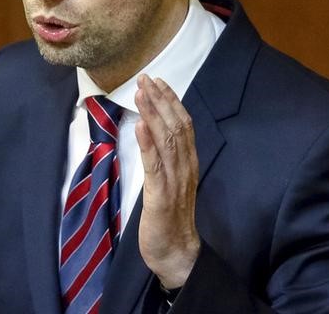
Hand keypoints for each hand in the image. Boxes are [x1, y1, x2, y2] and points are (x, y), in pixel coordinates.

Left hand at [134, 74, 199, 288]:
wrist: (176, 252)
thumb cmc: (170, 216)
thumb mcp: (170, 180)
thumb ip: (166, 158)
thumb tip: (154, 132)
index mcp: (188, 162)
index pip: (183, 124)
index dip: (171, 101)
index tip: (158, 81)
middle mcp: (185, 167)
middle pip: (176, 126)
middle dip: (160, 100)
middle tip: (146, 78)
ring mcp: (175, 181)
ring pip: (167, 141)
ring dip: (154, 114)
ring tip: (142, 93)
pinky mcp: (161, 196)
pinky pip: (155, 166)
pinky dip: (148, 144)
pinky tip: (140, 127)